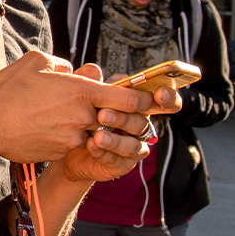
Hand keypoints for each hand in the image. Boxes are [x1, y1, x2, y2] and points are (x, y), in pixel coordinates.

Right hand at [0, 52, 179, 167]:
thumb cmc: (10, 89)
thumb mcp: (36, 61)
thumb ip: (62, 63)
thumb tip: (70, 70)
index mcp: (82, 92)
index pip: (127, 100)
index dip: (140, 101)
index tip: (144, 101)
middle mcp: (83, 117)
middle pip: (107, 118)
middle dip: (102, 114)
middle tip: (83, 107)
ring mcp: (72, 138)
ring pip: (88, 132)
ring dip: (79, 126)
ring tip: (52, 117)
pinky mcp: (61, 153)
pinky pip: (71, 145)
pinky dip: (63, 138)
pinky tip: (41, 129)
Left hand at [56, 63, 180, 182]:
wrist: (67, 146)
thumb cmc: (81, 116)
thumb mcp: (83, 95)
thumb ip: (90, 81)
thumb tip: (94, 70)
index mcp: (136, 106)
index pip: (162, 101)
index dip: (167, 97)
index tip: (160, 93)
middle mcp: (139, 127)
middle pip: (142, 122)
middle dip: (124, 118)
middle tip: (102, 114)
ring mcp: (133, 147)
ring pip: (133, 145)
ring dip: (115, 140)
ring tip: (97, 135)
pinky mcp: (122, 165)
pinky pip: (119, 161)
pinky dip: (105, 153)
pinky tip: (91, 146)